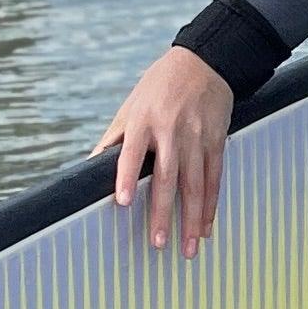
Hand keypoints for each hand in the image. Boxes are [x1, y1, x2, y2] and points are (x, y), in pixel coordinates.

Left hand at [98, 45, 235, 256]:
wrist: (206, 61)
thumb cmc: (160, 86)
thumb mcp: (131, 105)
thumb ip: (114, 138)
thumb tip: (90, 166)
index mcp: (144, 121)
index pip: (133, 153)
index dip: (127, 177)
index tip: (124, 202)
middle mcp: (171, 130)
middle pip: (168, 177)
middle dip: (163, 212)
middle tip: (158, 242)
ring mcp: (197, 137)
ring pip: (195, 184)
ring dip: (192, 218)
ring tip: (189, 247)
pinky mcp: (216, 140)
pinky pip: (214, 178)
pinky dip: (211, 205)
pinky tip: (207, 226)